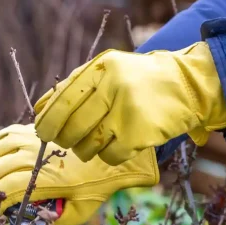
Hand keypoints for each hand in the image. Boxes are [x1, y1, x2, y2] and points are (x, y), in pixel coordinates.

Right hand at [0, 124, 158, 224]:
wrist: (112, 156)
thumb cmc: (96, 187)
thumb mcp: (78, 213)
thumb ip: (53, 222)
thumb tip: (29, 223)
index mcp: (46, 179)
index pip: (5, 191)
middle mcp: (36, 156)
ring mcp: (34, 139)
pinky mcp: (35, 129)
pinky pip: (4, 134)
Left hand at [33, 42, 225, 165]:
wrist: (187, 85)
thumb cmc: (139, 80)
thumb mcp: (107, 71)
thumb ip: (74, 86)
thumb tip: (38, 109)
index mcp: (100, 68)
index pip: (63, 100)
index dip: (48, 120)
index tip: (42, 132)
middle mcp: (113, 86)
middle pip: (73, 126)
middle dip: (64, 139)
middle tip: (65, 142)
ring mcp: (127, 110)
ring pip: (88, 144)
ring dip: (86, 149)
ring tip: (95, 141)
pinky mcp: (140, 133)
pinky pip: (109, 156)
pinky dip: (108, 156)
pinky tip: (116, 146)